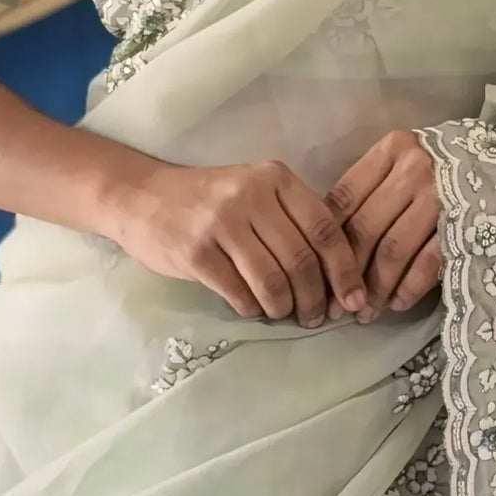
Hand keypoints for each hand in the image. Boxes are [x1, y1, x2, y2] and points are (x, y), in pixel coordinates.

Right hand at [103, 157, 367, 328]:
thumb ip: (293, 221)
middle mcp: (251, 195)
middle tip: (317, 317)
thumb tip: (337, 276)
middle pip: (302, 259)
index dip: (345, 270)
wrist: (141, 196)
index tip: (354, 298)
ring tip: (285, 314)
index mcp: (275, 178)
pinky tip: (252, 307)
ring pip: (273, 280)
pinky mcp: (195, 252)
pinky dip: (252, 307)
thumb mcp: (255, 191)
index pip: (325, 229)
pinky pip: (239, 292)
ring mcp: (221, 223)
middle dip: (317, 298)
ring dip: (285, 307)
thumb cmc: (209, 199)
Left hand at [324, 129, 443, 323]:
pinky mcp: (465, 224)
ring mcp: (442, 196)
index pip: (344, 199)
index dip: (326, 242)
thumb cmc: (444, 167)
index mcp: (392, 150)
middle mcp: (414, 168)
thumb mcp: (404, 162)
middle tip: (336, 306)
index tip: (317, 273)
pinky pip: (427, 262)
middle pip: (365, 229)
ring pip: (393, 250)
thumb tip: (327, 242)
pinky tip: (397, 303)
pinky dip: (409, 287)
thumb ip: (370, 189)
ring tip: (366, 312)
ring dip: (375, 288)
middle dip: (347, 274)